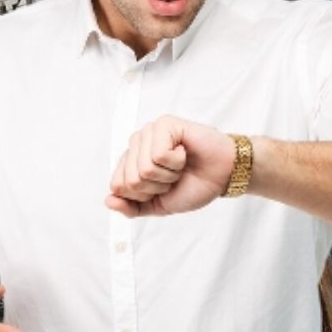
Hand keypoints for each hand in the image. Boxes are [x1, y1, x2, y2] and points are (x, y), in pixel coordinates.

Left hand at [106, 116, 236, 217]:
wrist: (223, 176)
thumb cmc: (194, 186)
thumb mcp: (158, 205)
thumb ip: (132, 207)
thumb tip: (108, 201)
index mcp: (131, 161)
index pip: (117, 185)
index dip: (143, 195)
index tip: (163, 188)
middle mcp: (137, 144)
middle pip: (129, 179)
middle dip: (156, 186)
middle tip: (174, 177)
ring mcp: (150, 132)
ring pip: (143, 168)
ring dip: (168, 174)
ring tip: (180, 165)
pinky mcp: (165, 124)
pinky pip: (158, 154)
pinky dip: (176, 161)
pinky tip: (185, 153)